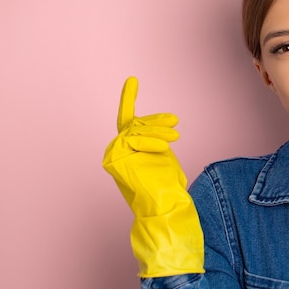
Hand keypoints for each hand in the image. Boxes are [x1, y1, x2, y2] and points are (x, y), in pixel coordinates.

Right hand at [103, 77, 204, 276]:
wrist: (165, 209)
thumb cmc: (167, 187)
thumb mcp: (162, 155)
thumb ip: (154, 139)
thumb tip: (160, 126)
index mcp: (128, 151)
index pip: (128, 121)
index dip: (129, 98)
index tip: (133, 79)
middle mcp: (117, 153)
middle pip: (134, 124)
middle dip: (156, 122)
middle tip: (175, 123)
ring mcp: (114, 156)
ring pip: (135, 129)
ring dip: (157, 130)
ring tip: (175, 136)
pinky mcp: (115, 159)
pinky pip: (132, 138)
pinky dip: (149, 139)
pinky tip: (163, 146)